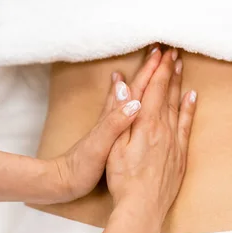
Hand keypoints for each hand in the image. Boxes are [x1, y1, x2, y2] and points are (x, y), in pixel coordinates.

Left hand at [48, 46, 162, 202]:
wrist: (65, 179)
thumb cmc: (82, 165)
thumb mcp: (100, 145)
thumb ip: (115, 123)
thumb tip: (135, 102)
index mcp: (115, 117)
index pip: (137, 88)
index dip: (152, 71)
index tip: (165, 55)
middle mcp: (114, 115)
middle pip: (137, 87)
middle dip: (153, 70)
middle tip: (166, 53)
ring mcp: (112, 123)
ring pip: (133, 95)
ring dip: (146, 79)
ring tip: (154, 66)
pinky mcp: (112, 133)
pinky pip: (128, 109)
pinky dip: (135, 98)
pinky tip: (137, 97)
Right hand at [106, 48, 196, 224]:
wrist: (142, 208)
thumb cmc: (123, 179)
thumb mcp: (113, 146)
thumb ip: (118, 115)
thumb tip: (123, 87)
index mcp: (145, 123)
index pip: (152, 88)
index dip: (155, 68)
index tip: (159, 51)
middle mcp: (163, 128)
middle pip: (167, 92)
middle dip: (169, 70)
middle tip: (173, 51)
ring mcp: (174, 140)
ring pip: (178, 104)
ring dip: (179, 84)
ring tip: (181, 66)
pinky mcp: (180, 153)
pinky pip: (187, 124)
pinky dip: (190, 108)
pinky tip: (193, 96)